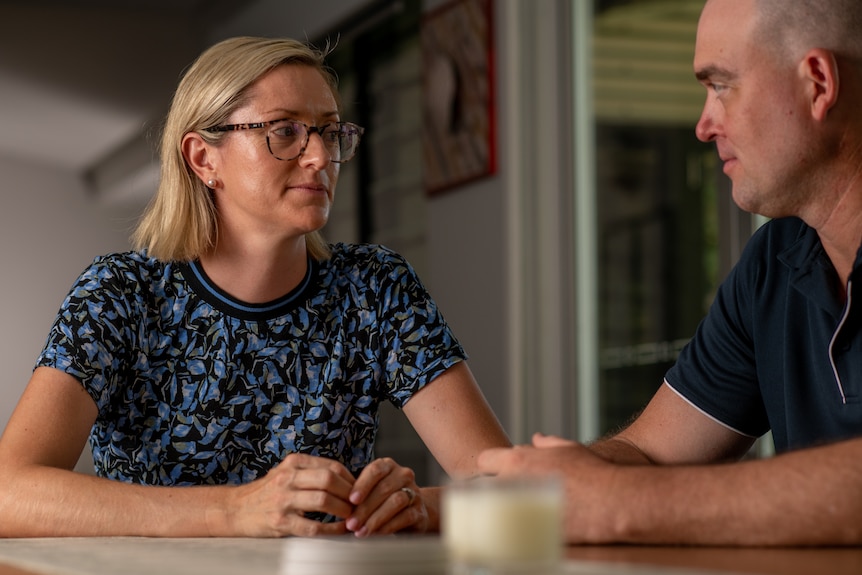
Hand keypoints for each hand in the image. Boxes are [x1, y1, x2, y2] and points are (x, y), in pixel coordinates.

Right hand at [224, 453, 355, 536]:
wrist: (235, 509)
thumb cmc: (266, 492)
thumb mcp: (286, 472)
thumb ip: (311, 472)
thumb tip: (346, 479)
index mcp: (294, 463)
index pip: (332, 466)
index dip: (350, 479)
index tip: (359, 489)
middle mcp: (288, 478)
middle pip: (330, 480)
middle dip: (349, 493)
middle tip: (358, 503)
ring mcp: (284, 500)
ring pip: (324, 500)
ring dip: (343, 510)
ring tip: (352, 516)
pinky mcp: (281, 522)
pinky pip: (313, 526)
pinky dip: (332, 529)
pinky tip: (340, 530)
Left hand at [345, 457, 427, 536]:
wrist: (411, 512)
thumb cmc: (384, 500)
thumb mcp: (370, 492)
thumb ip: (358, 496)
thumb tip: (339, 509)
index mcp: (388, 466)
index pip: (376, 470)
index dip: (363, 485)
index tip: (351, 500)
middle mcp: (403, 475)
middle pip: (384, 488)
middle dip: (365, 508)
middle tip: (351, 523)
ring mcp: (414, 492)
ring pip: (395, 502)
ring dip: (376, 518)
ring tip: (361, 531)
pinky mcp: (420, 511)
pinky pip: (405, 517)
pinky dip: (388, 526)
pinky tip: (376, 534)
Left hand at [478, 432, 620, 543]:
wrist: (612, 502)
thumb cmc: (593, 472)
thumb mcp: (569, 449)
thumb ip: (547, 443)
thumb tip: (538, 439)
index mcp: (517, 461)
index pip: (484, 461)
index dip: (492, 466)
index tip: (500, 471)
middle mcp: (512, 483)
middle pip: (489, 487)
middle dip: (499, 488)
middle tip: (514, 492)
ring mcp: (517, 509)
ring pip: (500, 509)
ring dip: (509, 508)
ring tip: (526, 509)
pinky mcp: (528, 532)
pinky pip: (516, 528)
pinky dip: (523, 526)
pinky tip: (536, 524)